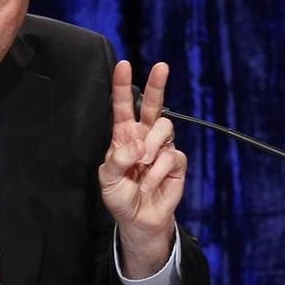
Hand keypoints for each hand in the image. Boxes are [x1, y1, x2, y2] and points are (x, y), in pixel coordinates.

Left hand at [99, 60, 185, 278]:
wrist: (137, 219)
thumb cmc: (119, 196)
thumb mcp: (107, 178)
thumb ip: (118, 159)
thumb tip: (137, 145)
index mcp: (123, 135)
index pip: (122, 106)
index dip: (122, 86)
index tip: (123, 65)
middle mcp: (144, 136)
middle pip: (153, 104)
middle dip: (157, 84)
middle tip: (161, 66)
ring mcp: (162, 147)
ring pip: (164, 128)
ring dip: (150, 147)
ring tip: (142, 165)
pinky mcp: (176, 163)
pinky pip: (171, 155)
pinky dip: (158, 171)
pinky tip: (151, 182)